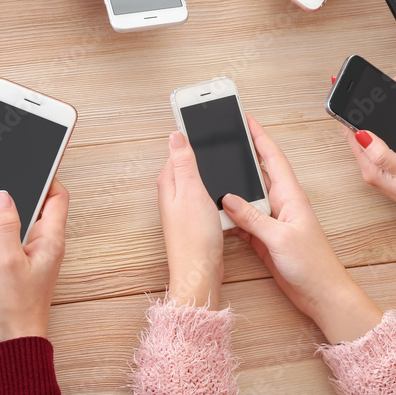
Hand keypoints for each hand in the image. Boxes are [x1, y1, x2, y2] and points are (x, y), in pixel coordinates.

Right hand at [0, 182, 68, 343]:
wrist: (14, 336)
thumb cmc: (18, 305)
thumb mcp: (8, 260)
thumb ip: (6, 225)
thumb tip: (4, 196)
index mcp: (52, 239)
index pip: (58, 197)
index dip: (48, 178)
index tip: (33, 163)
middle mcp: (47, 243)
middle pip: (43, 204)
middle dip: (28, 187)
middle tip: (11, 173)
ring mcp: (34, 252)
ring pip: (27, 219)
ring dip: (14, 207)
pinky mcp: (21, 262)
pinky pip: (16, 234)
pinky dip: (4, 225)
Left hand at [157, 132, 222, 307]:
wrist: (199, 272)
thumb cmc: (194, 237)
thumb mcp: (191, 191)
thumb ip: (183, 162)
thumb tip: (175, 134)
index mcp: (169, 182)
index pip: (179, 149)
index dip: (193, 135)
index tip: (204, 122)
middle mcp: (173, 192)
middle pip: (190, 162)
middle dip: (204, 152)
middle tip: (220, 139)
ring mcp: (184, 206)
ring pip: (200, 179)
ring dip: (212, 172)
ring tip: (225, 160)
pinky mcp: (196, 217)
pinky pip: (206, 194)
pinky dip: (216, 189)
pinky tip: (226, 190)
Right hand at [221, 117, 382, 343]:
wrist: (321, 295)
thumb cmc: (313, 266)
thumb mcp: (280, 238)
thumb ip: (253, 217)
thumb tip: (229, 198)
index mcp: (290, 196)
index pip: (272, 158)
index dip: (259, 136)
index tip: (245, 119)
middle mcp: (282, 204)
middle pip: (258, 172)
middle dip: (242, 154)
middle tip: (223, 139)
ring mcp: (273, 220)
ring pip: (248, 196)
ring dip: (233, 186)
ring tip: (214, 172)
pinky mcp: (265, 237)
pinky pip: (244, 218)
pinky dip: (230, 214)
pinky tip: (216, 211)